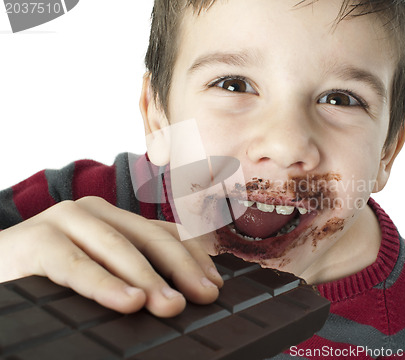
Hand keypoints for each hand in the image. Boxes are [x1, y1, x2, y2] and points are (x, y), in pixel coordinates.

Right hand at [0, 196, 222, 316]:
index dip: (194, 256)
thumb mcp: (99, 269)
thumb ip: (131, 273)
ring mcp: (65, 221)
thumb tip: (177, 297)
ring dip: (148, 278)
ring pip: (117, 247)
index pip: (164, 233)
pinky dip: (104, 284)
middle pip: (149, 237)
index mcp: (114, 219)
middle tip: (204, 297)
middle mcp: (95, 212)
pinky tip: (127, 302)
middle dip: (181, 268)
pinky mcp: (37, 240)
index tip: (214, 284)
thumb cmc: (48, 274)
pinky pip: (75, 264)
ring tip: (171, 305)